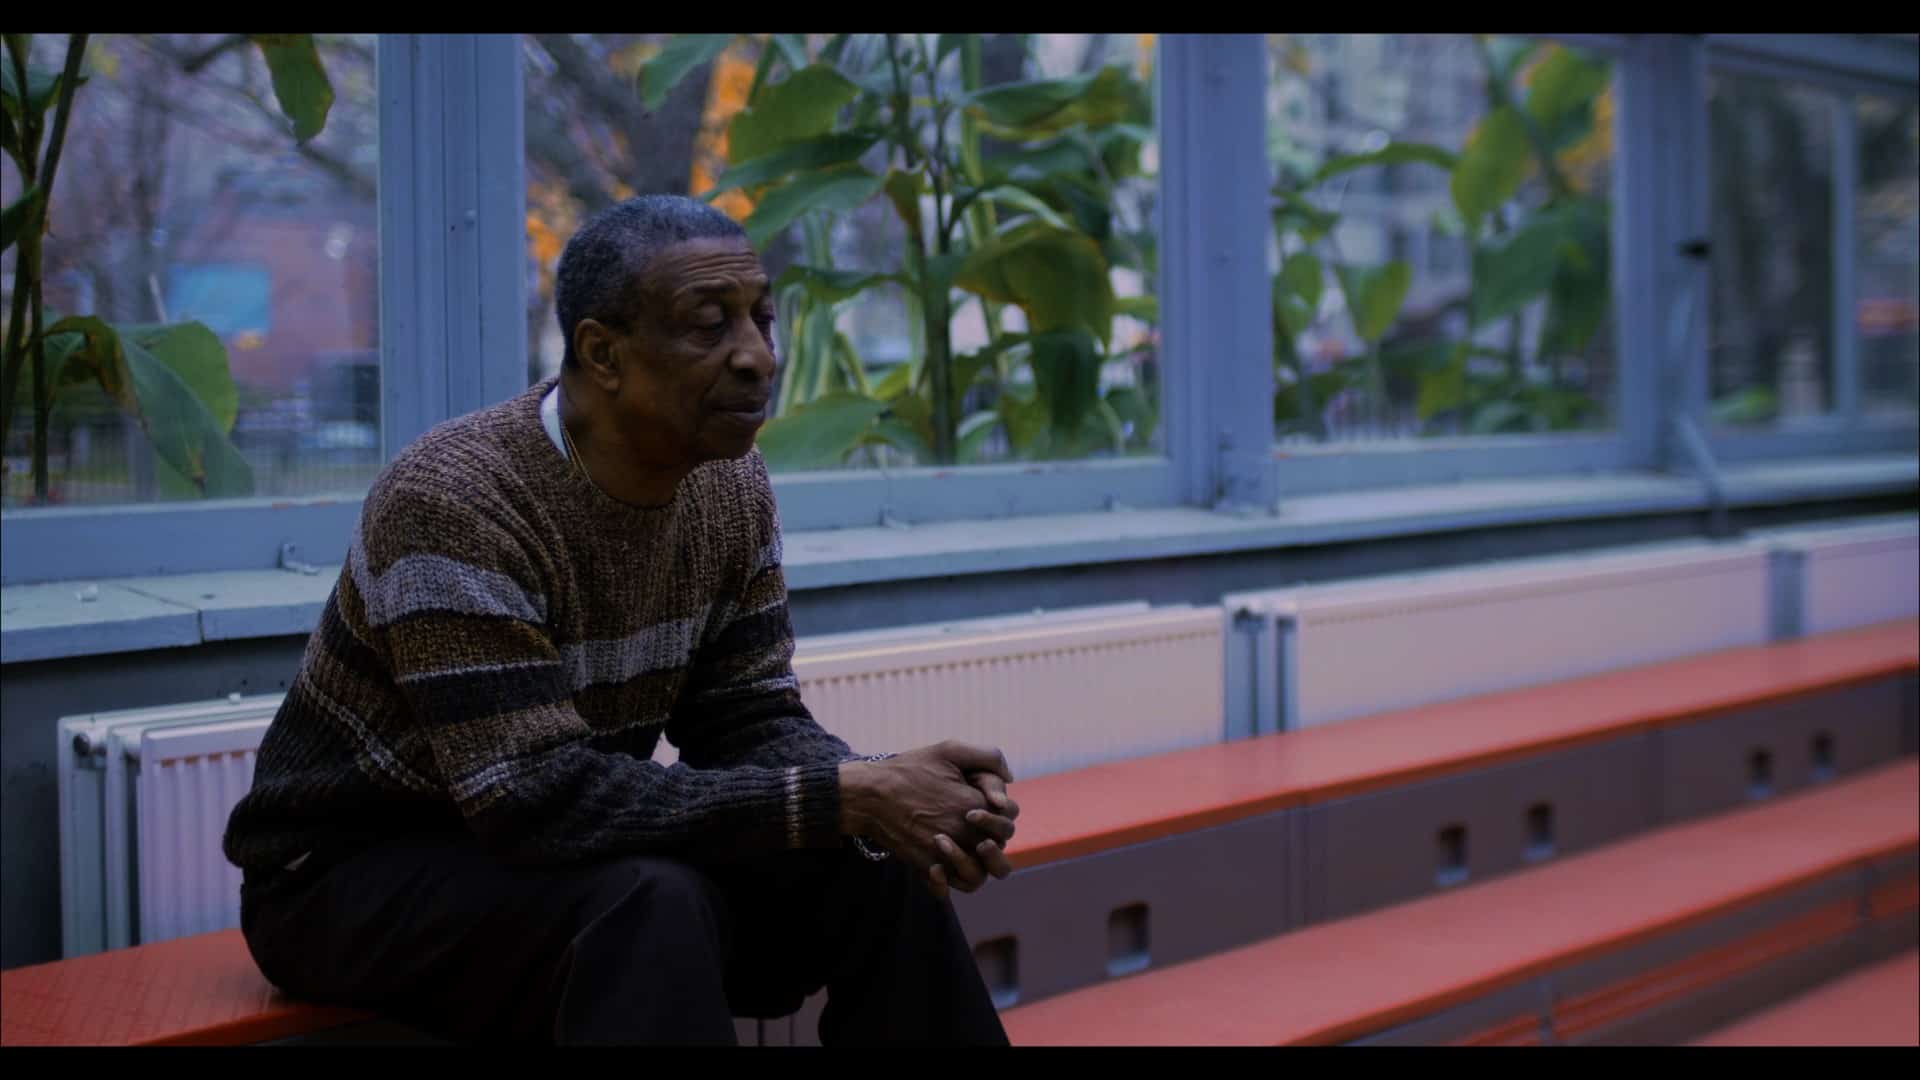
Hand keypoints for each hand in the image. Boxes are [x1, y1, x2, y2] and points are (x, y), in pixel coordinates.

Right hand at [839, 741, 1016, 899]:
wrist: (868, 794)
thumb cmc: (909, 770)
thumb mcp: (950, 749)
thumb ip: (988, 757)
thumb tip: (1010, 778)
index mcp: (975, 805)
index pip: (1008, 820)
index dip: (1000, 812)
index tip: (978, 803)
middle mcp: (964, 833)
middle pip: (997, 850)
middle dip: (991, 840)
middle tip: (971, 828)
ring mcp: (944, 854)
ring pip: (977, 877)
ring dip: (974, 866)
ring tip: (959, 850)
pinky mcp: (924, 867)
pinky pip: (946, 889)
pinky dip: (946, 884)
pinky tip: (938, 867)